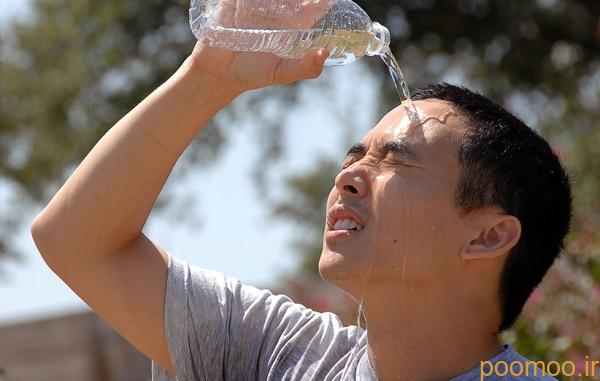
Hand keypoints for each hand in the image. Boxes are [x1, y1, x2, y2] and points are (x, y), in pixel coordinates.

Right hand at [187, 0, 331, 94]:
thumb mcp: (282, 73)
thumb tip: (325, 53)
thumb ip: (305, 67)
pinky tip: (255, 2)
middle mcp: (275, 12)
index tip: (329, 0)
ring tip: (276, 2)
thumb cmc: (253, 73)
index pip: (310, 8)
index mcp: (291, 26)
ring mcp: (255, 5)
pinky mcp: (234, 2)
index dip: (320, 3)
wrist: (218, 73)